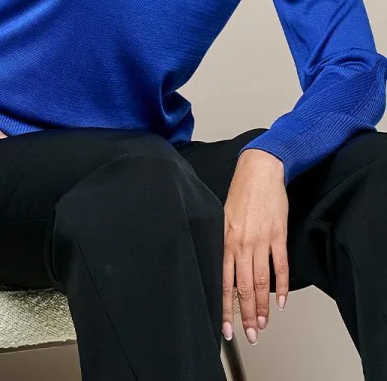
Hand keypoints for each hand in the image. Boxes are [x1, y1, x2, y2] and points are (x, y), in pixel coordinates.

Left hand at [221, 149, 288, 344]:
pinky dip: (282, 286)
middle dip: (245, 315)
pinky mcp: (278, 235)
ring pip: (261, 281)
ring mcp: (261, 240)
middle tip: (250, 335)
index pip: (223, 281)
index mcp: (225, 239)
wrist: (260, 170)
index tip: (226, 327)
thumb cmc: (241, 191)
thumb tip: (223, 267)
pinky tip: (282, 302)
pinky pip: (280, 266)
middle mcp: (242, 243)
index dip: (225, 307)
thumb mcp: (223, 216)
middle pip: (243, 287)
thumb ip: (224, 242)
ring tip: (263, 324)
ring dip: (262, 306)